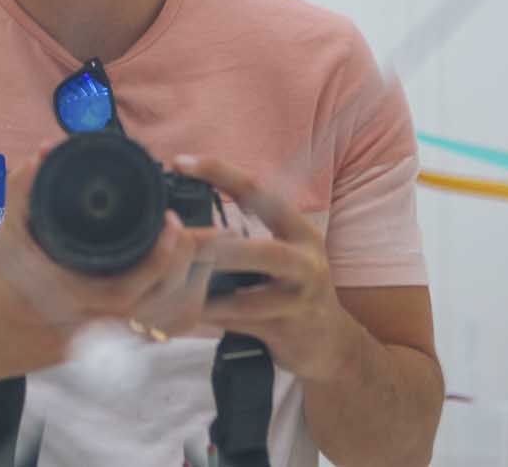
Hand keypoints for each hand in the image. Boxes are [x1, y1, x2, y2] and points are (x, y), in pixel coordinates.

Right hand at [0, 143, 217, 384]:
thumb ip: (20, 192)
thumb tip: (45, 151)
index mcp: (62, 300)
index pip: (125, 290)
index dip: (156, 260)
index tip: (171, 223)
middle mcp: (83, 327)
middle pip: (151, 309)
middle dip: (179, 270)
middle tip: (191, 231)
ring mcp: (91, 344)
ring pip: (152, 326)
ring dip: (176, 289)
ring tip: (189, 250)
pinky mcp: (93, 349)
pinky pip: (138, 332)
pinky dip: (160, 306)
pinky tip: (170, 278)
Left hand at [176, 154, 360, 382]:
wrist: (330, 342)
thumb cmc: (293, 288)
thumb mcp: (283, 251)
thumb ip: (247, 234)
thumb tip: (188, 218)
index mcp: (299, 230)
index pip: (259, 191)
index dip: (219, 173)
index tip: (181, 164)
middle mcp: (306, 261)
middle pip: (266, 253)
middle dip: (219, 249)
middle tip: (181, 241)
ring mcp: (300, 300)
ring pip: (252, 299)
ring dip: (209, 294)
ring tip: (177, 284)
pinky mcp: (288, 331)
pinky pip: (243, 325)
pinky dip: (214, 318)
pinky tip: (190, 311)